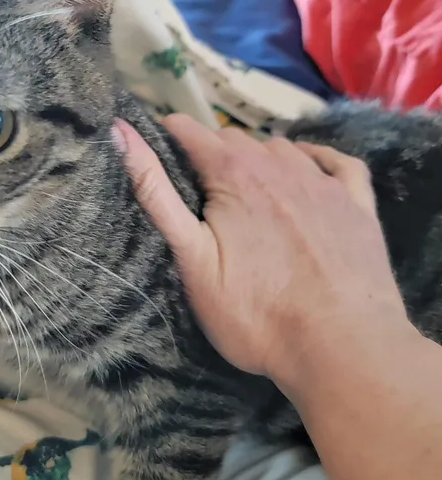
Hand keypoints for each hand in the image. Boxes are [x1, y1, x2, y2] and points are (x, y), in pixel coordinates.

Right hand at [113, 115, 408, 386]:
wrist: (340, 347)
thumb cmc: (255, 312)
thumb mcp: (191, 258)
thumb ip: (156, 193)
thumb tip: (121, 133)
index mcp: (234, 173)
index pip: (190, 132)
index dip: (168, 139)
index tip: (157, 157)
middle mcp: (281, 164)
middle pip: (235, 140)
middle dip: (212, 154)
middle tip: (199, 194)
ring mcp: (324, 182)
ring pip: (282, 150)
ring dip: (259, 160)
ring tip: (247, 194)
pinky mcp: (358, 204)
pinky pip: (336, 162)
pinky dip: (316, 160)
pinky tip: (308, 175)